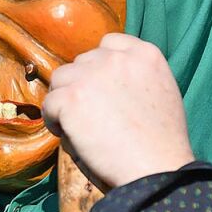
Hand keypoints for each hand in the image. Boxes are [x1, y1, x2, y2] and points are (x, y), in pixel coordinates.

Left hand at [42, 33, 194, 187]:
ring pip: (61, 78)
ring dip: (65, 98)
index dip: (99, 66)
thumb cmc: (161, 142)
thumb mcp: (162, 92)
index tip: (99, 87)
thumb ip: (136, 74)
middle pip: (82, 62)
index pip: (109, 43)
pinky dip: (54, 119)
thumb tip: (107, 75)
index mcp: (144, 54)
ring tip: (78, 124)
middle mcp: (116, 58)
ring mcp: (91, 76)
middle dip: (81, 84)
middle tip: (90, 113)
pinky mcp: (71, 97)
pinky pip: (49, 103)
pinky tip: (70, 135)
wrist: (156, 169)